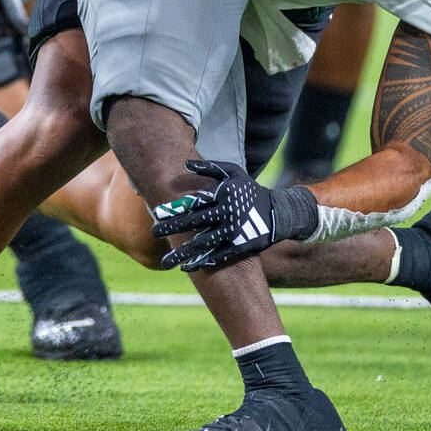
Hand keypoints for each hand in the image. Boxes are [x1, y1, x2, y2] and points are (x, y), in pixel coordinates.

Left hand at [150, 159, 318, 271]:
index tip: (156, 213)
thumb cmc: (250, 190)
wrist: (277, 213)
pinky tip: (187, 266)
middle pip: (194, 223)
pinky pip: (217, 255)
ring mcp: (233, 232)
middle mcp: (226, 214)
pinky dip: (202, 261)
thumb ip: (210, 168)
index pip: (194, 202)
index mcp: (223, 195)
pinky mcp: (239, 247)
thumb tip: (185, 164)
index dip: (175, 208)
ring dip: (183, 252)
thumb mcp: (233, 172)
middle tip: (153, 232)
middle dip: (172, 228)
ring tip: (166, 261)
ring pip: (203, 244)